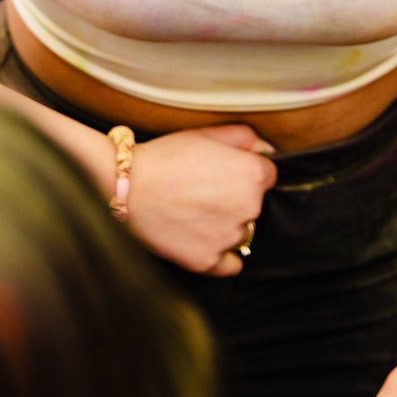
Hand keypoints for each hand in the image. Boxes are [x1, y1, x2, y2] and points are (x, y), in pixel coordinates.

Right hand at [127, 124, 276, 276]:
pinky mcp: (209, 261)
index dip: (244, 171)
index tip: (224, 172)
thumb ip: (245, 137)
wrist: (128, 186)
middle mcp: (249, 209)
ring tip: (194, 210)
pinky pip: (230, 263)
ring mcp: (229, 238)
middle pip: (255, 205)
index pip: (268, 175)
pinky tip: (203, 238)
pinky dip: (221, 254)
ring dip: (226, 224)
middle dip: (236, 197)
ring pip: (241, 232)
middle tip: (204, 189)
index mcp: (253, 175)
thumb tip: (264, 149)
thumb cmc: (166, 157)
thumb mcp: (207, 133)